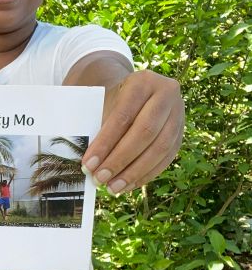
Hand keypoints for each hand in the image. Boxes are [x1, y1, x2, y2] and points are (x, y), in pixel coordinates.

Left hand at [82, 71, 183, 192]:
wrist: (138, 93)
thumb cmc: (114, 101)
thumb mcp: (105, 103)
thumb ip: (99, 127)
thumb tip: (90, 165)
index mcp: (143, 82)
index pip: (123, 116)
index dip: (105, 143)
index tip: (88, 164)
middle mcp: (166, 94)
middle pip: (144, 132)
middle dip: (120, 160)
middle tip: (100, 178)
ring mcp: (178, 114)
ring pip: (159, 148)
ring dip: (134, 172)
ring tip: (112, 187)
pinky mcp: (181, 133)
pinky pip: (166, 158)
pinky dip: (146, 174)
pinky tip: (128, 185)